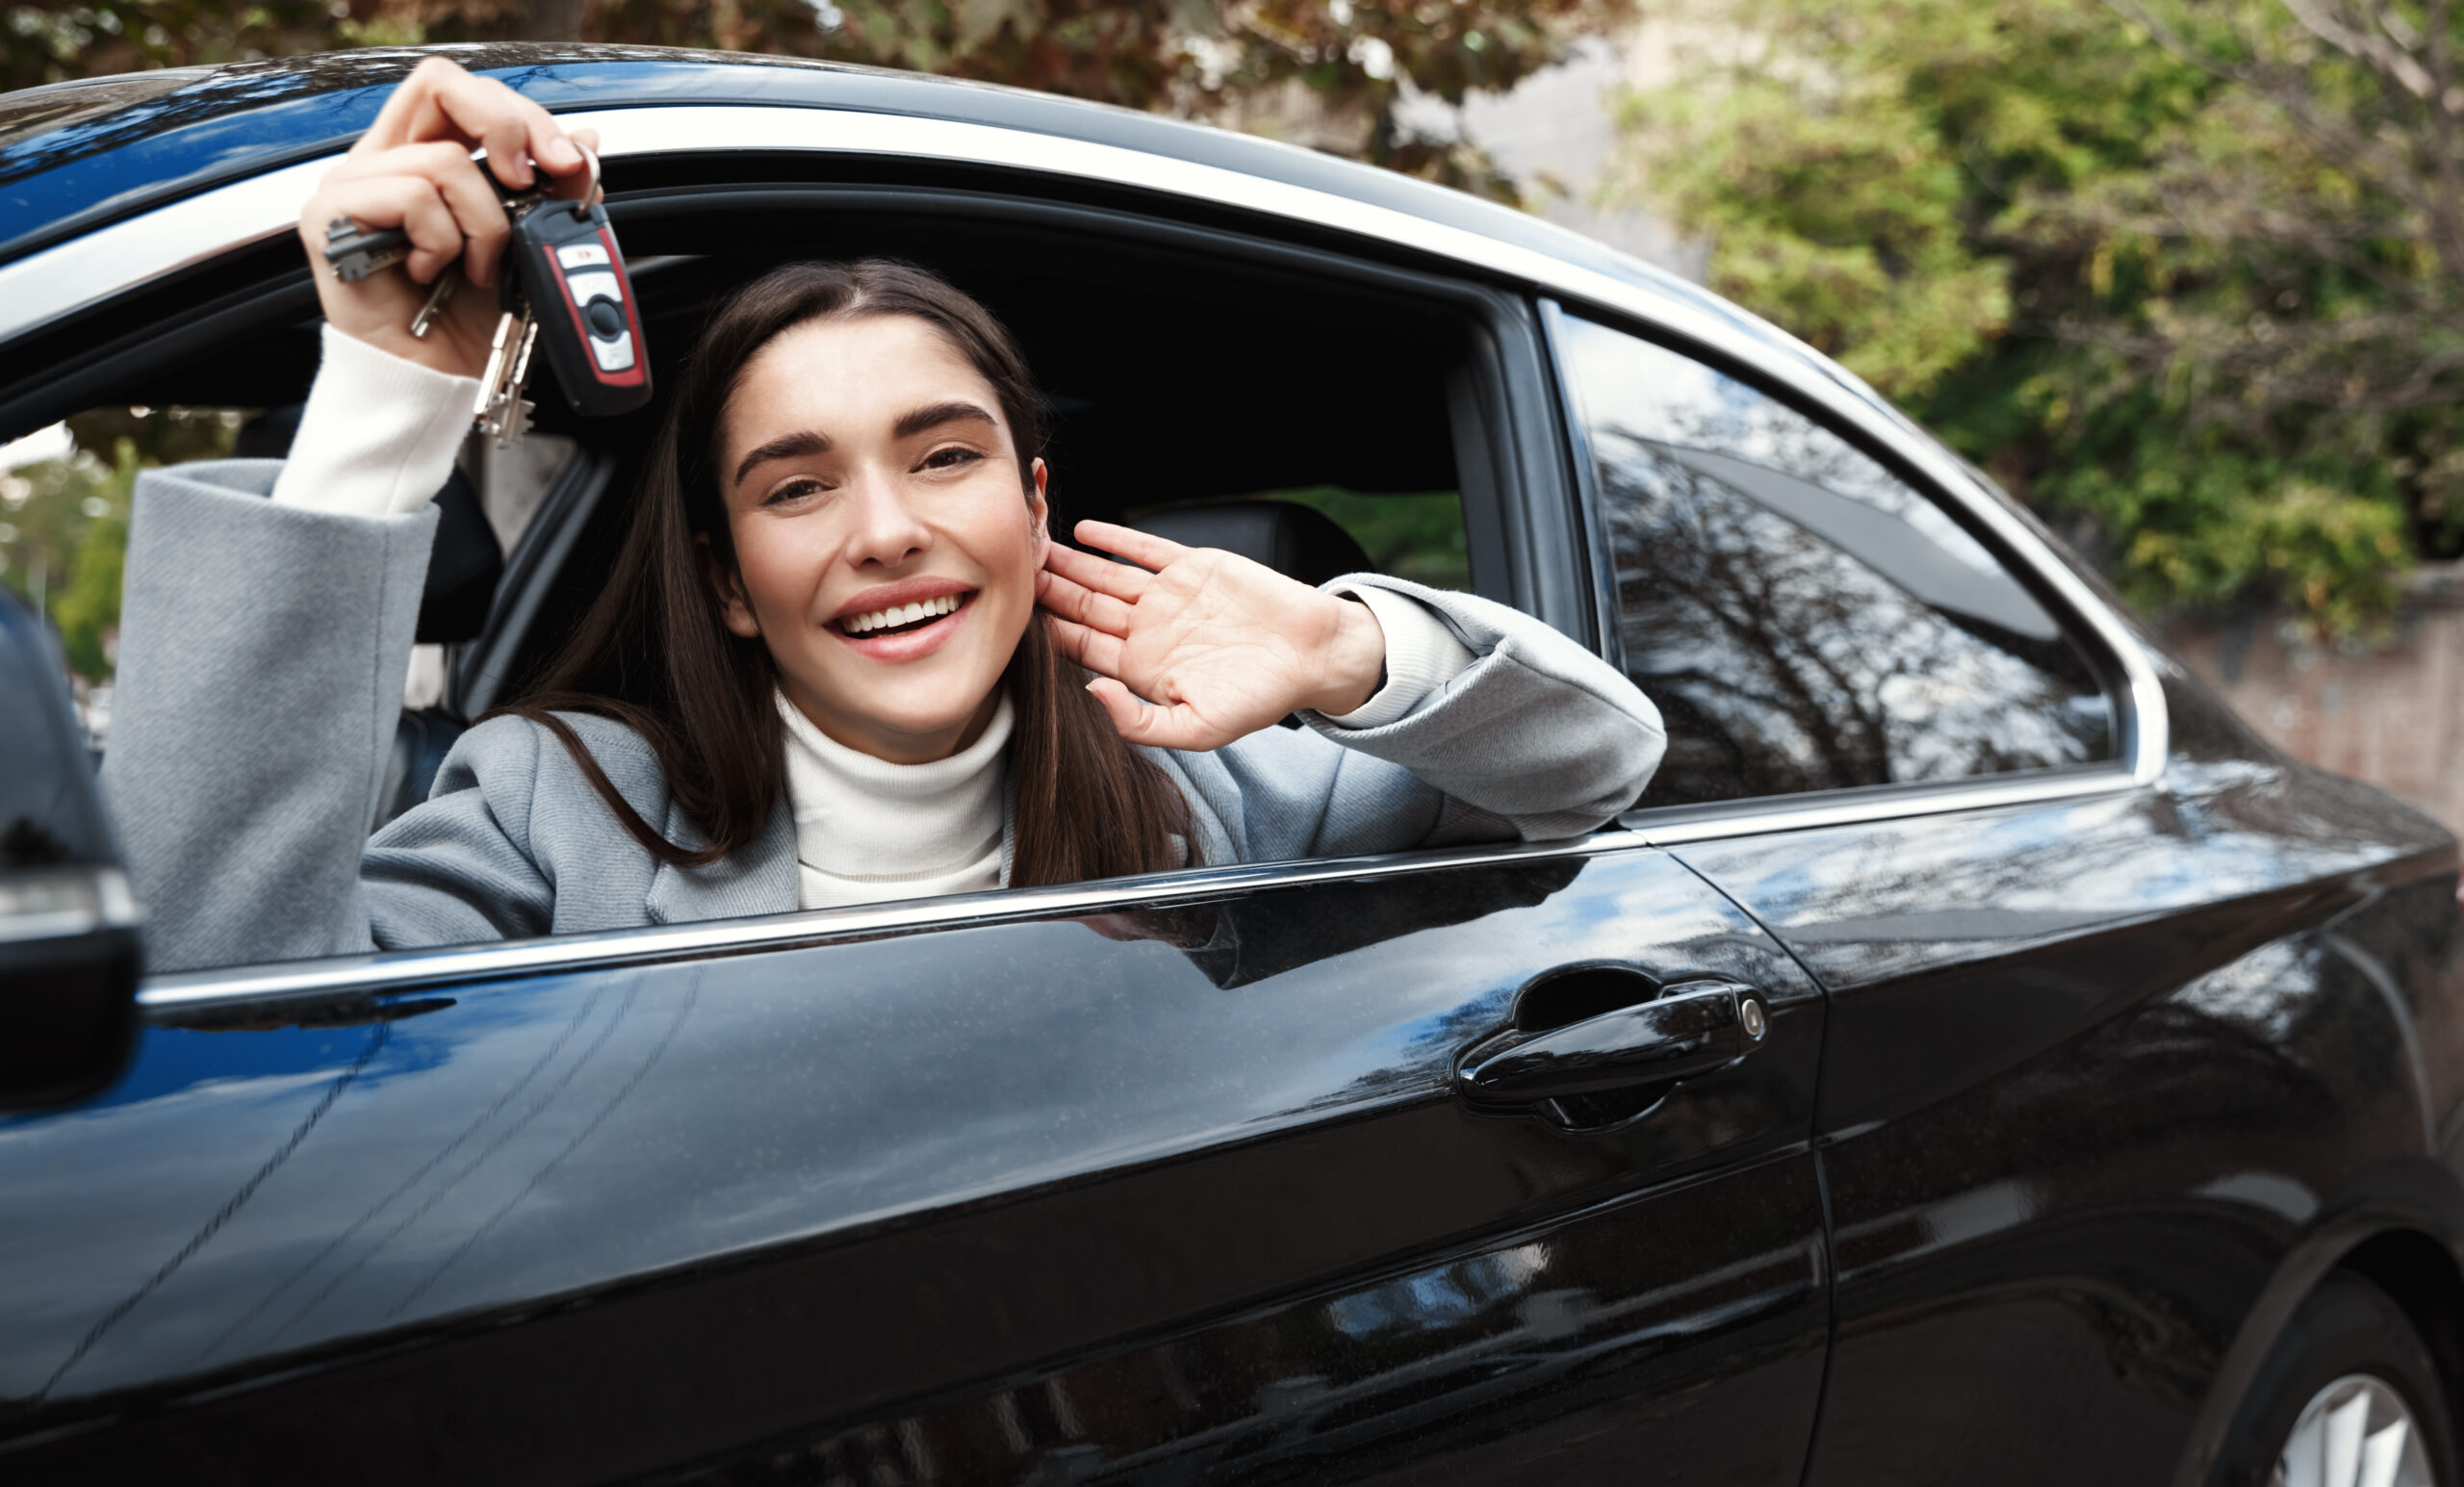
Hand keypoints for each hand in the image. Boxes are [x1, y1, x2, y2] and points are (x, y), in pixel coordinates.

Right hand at [294, 57, 599, 378]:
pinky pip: (411, 197)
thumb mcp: (533, 244)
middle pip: (440, 82)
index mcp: (427, 151)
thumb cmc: (474, 315)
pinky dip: (442, 242)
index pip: (467, 89)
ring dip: (483, 224)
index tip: (563, 160)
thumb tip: (587, 137)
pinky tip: (431, 273)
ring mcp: (353, 183)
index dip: (521, 113)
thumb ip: (557, 190)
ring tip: (474, 268)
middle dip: (505, 126)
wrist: (440, 377)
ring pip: (444, 160)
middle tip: (529, 182)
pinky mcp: (330, 215)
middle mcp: (387, 157)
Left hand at [1037, 520, 1386, 749]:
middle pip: (1082, 606)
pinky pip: (1144, 549)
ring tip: (1032, 544)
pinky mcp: (1192, 566)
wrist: (1314, 655)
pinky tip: (1084, 530)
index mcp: (1142, 669)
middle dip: (1045, 590)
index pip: (1079, 646)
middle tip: (1008, 570)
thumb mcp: (1198, 729)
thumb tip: (1090, 692)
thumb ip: (1139, 721)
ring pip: (1103, 575)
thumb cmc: (1261, 699)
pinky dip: (1115, 538)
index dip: (1045, 631)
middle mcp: (1148, 630)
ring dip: (1068, 561)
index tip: (1011, 616)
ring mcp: (1168, 596)